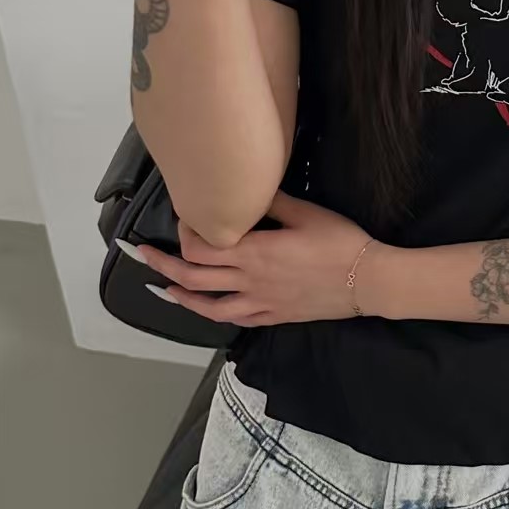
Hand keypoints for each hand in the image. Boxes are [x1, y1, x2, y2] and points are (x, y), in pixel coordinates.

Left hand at [125, 192, 376, 326]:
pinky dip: (215, 314)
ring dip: (181, 296)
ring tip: (164, 289)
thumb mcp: (306, 213)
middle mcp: (250, 280)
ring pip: (208, 305)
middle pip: (194, 275)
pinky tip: (208, 310)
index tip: (183, 218)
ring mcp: (261, 302)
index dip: (184, 232)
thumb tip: (246, 189)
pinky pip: (236, 319)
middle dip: (162, 264)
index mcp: (254, 252)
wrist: (368, 281)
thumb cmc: (341, 243)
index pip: (202, 245)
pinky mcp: (275, 316)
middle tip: (141, 255)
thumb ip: (271, 202)